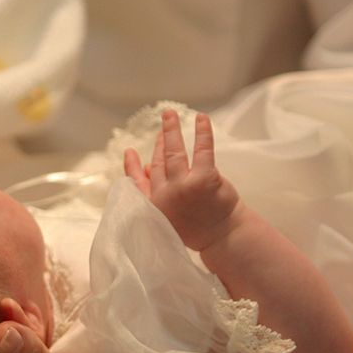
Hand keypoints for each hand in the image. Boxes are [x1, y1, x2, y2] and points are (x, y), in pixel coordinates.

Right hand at [123, 110, 239, 250]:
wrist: (222, 238)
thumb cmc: (196, 227)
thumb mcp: (165, 215)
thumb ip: (152, 193)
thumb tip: (145, 166)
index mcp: (153, 204)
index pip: (138, 181)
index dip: (132, 165)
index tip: (130, 151)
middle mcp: (165, 194)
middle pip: (159, 162)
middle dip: (160, 142)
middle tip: (163, 125)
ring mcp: (184, 186)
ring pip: (174, 152)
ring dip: (171, 130)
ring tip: (169, 114)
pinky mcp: (205, 179)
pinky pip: (202, 149)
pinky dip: (201, 132)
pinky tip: (201, 118)